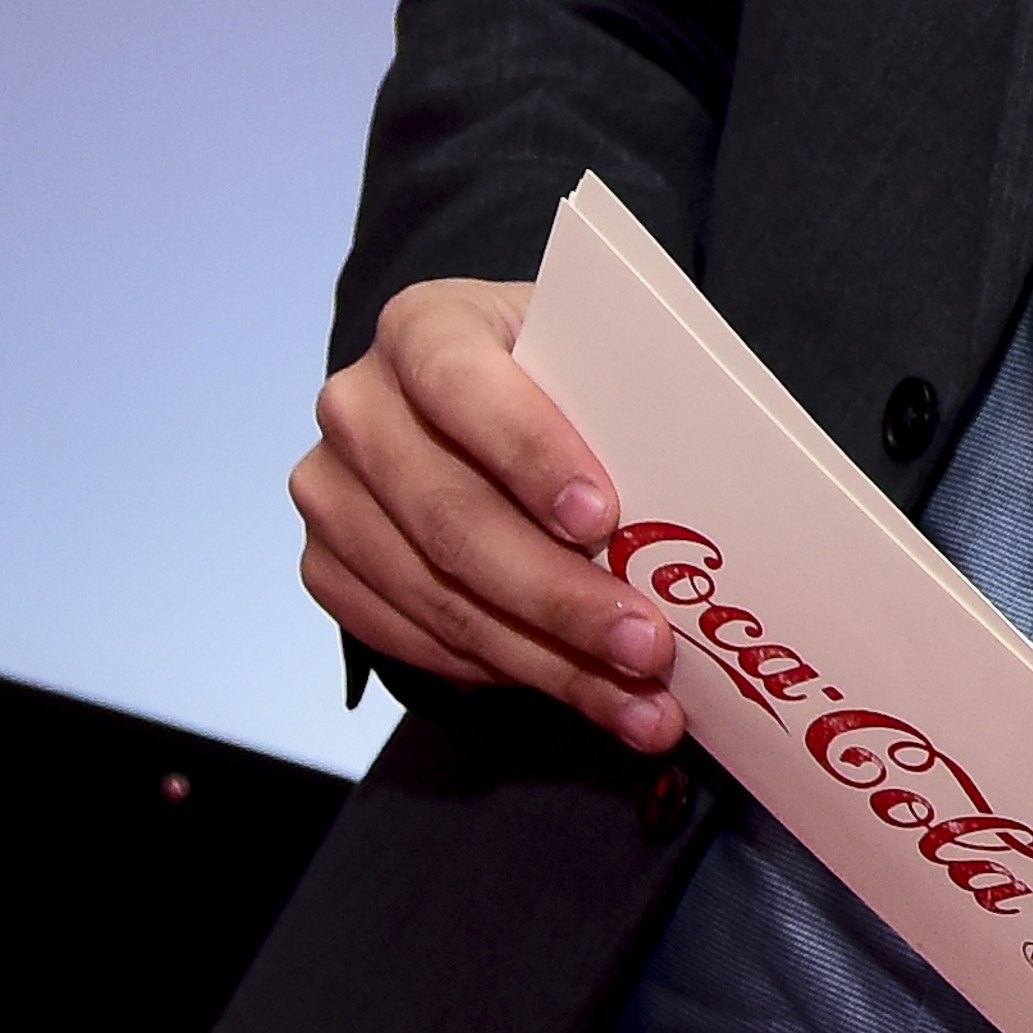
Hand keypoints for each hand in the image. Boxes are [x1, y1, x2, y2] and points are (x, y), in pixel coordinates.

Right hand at [289, 273, 687, 753]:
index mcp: (424, 327)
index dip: (528, 452)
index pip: (460, 383)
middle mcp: (358, 405)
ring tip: (639, 705)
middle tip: (647, 646)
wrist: (485, 406)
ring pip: (436, 597)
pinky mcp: (327, 566)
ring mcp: (331, 491)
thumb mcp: (593, 360)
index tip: (601, 518)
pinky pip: (409, 639)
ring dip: (546, 661)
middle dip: (558, 595)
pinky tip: (576, 692)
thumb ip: (622, 403)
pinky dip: (500, 674)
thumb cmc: (560, 379)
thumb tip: (704, 491)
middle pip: (450, 517)